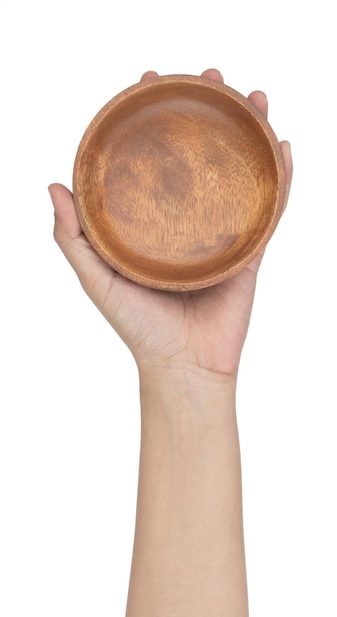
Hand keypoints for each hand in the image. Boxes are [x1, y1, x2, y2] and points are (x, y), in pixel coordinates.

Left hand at [50, 68, 291, 378]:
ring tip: (253, 96)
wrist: (182, 368)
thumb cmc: (137, 328)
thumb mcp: (96, 279)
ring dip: (250, 132)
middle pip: (202, 155)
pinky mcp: (249, 253)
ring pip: (240, 174)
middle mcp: (188, 223)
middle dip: (208, 110)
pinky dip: (281, 180)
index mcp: (154, 223)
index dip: (153, 118)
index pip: (155, 158)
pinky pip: (270, 210)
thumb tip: (54, 184)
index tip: (150, 82)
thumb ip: (72, 238)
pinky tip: (282, 147)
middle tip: (208, 75)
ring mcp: (221, 235)